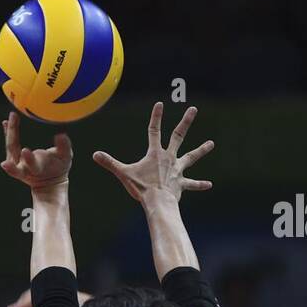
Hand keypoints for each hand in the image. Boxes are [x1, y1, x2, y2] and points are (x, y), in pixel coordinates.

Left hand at [0, 111, 70, 191]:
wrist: (48, 180)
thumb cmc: (59, 167)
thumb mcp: (66, 159)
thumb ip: (65, 148)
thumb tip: (61, 135)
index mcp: (37, 169)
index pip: (32, 165)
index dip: (29, 159)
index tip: (25, 151)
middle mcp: (23, 167)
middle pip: (14, 152)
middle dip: (12, 136)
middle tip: (10, 121)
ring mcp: (17, 163)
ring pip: (10, 146)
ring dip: (9, 131)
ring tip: (9, 118)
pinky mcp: (14, 158)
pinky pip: (10, 144)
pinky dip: (8, 132)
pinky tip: (6, 122)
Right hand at [93, 102, 213, 204]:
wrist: (158, 202)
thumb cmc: (141, 188)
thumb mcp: (123, 174)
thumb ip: (110, 163)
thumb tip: (95, 154)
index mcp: (155, 154)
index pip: (154, 131)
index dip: (156, 117)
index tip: (160, 104)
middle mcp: (169, 158)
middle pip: (178, 136)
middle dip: (185, 122)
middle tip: (193, 109)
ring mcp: (177, 170)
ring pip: (191, 157)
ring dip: (201, 150)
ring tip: (211, 143)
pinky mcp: (181, 183)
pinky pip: (192, 184)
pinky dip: (200, 184)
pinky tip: (209, 184)